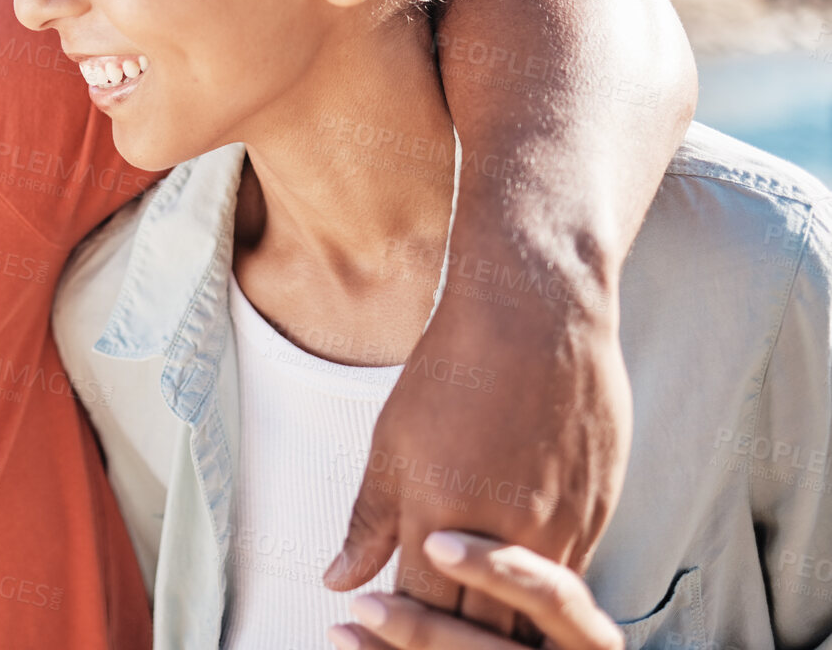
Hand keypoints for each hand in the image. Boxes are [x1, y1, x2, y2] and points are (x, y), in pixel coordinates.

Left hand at [323, 276, 631, 634]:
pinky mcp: (596, 514)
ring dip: (501, 628)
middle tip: (428, 633)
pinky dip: (540, 594)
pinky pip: (570, 581)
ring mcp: (558, 529)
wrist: (537, 315)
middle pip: (479, 632)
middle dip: (451, 641)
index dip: (400, 631)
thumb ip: (369, 520)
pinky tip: (519, 590)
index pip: (420, 613)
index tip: (381, 628)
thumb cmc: (455, 369)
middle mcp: (503, 537)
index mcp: (440, 519)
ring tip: (474, 618)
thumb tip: (337, 580)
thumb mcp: (392, 442)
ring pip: (531, 617)